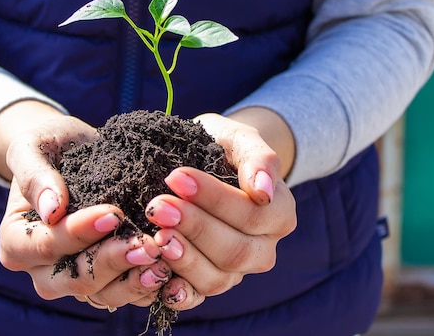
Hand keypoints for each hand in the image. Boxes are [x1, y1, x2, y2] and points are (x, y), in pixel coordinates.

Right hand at [0, 100, 170, 308]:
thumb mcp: (33, 148)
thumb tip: (52, 209)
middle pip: (76, 279)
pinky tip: (171, 271)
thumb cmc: (48, 147)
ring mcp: (73, 279)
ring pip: (103, 294)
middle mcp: (42, 270)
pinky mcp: (104, 281)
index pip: (47, 245)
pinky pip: (125, 294)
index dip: (79, 233)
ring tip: (163, 258)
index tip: (113, 213)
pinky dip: (147, 286)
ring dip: (135, 280)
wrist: (70, 153)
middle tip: (148, 244)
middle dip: (114, 261)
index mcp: (16, 241)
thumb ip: (35, 175)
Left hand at [144, 109, 297, 310]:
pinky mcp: (209, 282)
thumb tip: (262, 190)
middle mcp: (262, 248)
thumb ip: (258, 158)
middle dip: (194, 228)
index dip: (214, 199)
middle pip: (235, 250)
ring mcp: (237, 271)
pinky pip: (197, 296)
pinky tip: (156, 276)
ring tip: (155, 236)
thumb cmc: (222, 145)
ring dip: (184, 258)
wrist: (204, 160)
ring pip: (217, 278)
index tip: (176, 176)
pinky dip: (178, 293)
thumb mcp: (239, 138)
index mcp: (278, 213)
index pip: (252, 214)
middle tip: (158, 206)